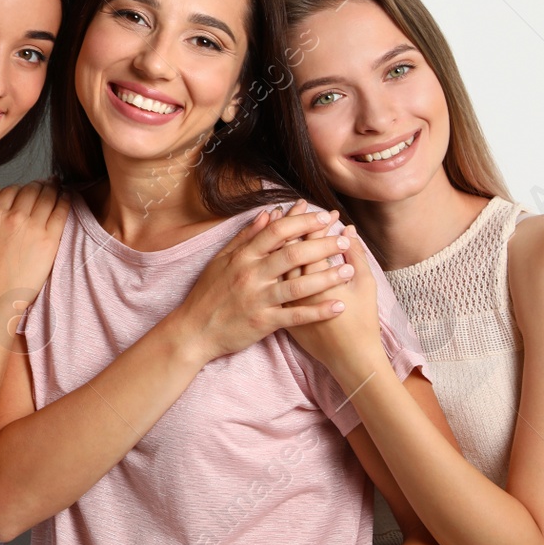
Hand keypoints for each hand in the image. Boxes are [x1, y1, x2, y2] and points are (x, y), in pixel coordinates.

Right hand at [0, 181, 70, 306]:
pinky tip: (67, 197)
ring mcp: (33, 227)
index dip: (21, 188)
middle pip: (31, 189)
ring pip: (47, 196)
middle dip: (40, 184)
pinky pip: (61, 211)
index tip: (27, 190)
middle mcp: (14, 218)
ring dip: (54, 189)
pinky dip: (65, 200)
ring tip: (59, 187)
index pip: (11, 190)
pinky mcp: (50, 239)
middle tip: (47, 184)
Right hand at [179, 200, 355, 363]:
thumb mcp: (221, 260)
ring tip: (350, 270)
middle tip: (344, 239)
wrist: (194, 330)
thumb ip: (246, 237)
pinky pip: (296, 316)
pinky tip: (339, 306)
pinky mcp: (263, 322)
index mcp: (242, 257)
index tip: (324, 216)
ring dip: (327, 277)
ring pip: (298, 285)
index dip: (302, 222)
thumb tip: (269, 214)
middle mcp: (251, 275)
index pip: (277, 232)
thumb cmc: (208, 293)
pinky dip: (318, 311)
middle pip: (292, 255)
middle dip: (322, 245)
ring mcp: (258, 299)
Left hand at [284, 223, 386, 385]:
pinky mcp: (279, 312)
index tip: (322, 211)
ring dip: (277, 241)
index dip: (315, 224)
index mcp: (320, 280)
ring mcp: (285, 301)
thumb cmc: (362, 322)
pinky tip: (272, 249)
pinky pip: (270, 284)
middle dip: (293, 225)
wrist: (348, 358)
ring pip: (274, 265)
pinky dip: (271, 265)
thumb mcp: (365, 287)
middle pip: (288, 249)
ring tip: (280, 219)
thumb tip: (348, 230)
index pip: (311, 243)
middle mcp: (298, 289)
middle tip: (298, 206)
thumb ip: (357, 256)